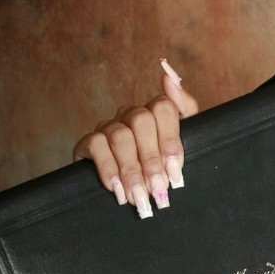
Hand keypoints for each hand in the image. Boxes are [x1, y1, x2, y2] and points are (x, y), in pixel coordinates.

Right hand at [73, 58, 199, 217]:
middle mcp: (132, 114)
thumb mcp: (184, 139)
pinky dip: (108, 169)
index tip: (176, 172)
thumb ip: (185, 108)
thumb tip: (169, 77)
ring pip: (120, 136)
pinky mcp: (89, 142)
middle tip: (158, 189)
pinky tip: (117, 189)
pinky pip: (96, 146)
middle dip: (152, 160)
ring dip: (131, 170)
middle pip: (141, 122)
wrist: (131, 189)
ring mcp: (109, 126)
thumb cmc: (162, 163)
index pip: (164, 108)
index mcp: (156, 112)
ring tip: (139, 196)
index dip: (170, 140)